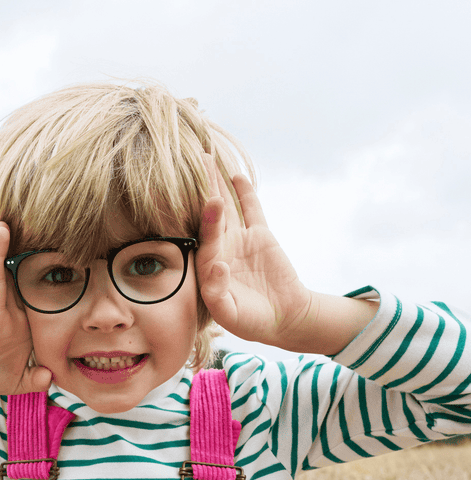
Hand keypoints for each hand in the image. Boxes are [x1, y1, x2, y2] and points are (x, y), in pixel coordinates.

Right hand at [0, 222, 51, 396]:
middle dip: (18, 251)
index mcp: (18, 322)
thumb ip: (35, 380)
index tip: (61, 249)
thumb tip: (50, 378)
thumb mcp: (17, 382)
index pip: (33, 294)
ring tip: (2, 228)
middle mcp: (4, 313)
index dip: (43, 273)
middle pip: (13, 277)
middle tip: (26, 221)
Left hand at [195, 157, 314, 350]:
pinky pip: (250, 209)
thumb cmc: (252, 321)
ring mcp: (238, 240)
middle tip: (195, 162)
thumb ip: (218, 293)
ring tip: (207, 159)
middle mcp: (219, 249)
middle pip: (209, 216)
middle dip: (202, 190)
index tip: (211, 203)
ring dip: (217, 184)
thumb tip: (216, 266)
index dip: (207, 222)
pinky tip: (235, 174)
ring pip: (226, 207)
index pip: (205, 241)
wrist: (284, 317)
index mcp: (207, 268)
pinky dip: (244, 193)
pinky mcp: (259, 234)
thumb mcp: (232, 315)